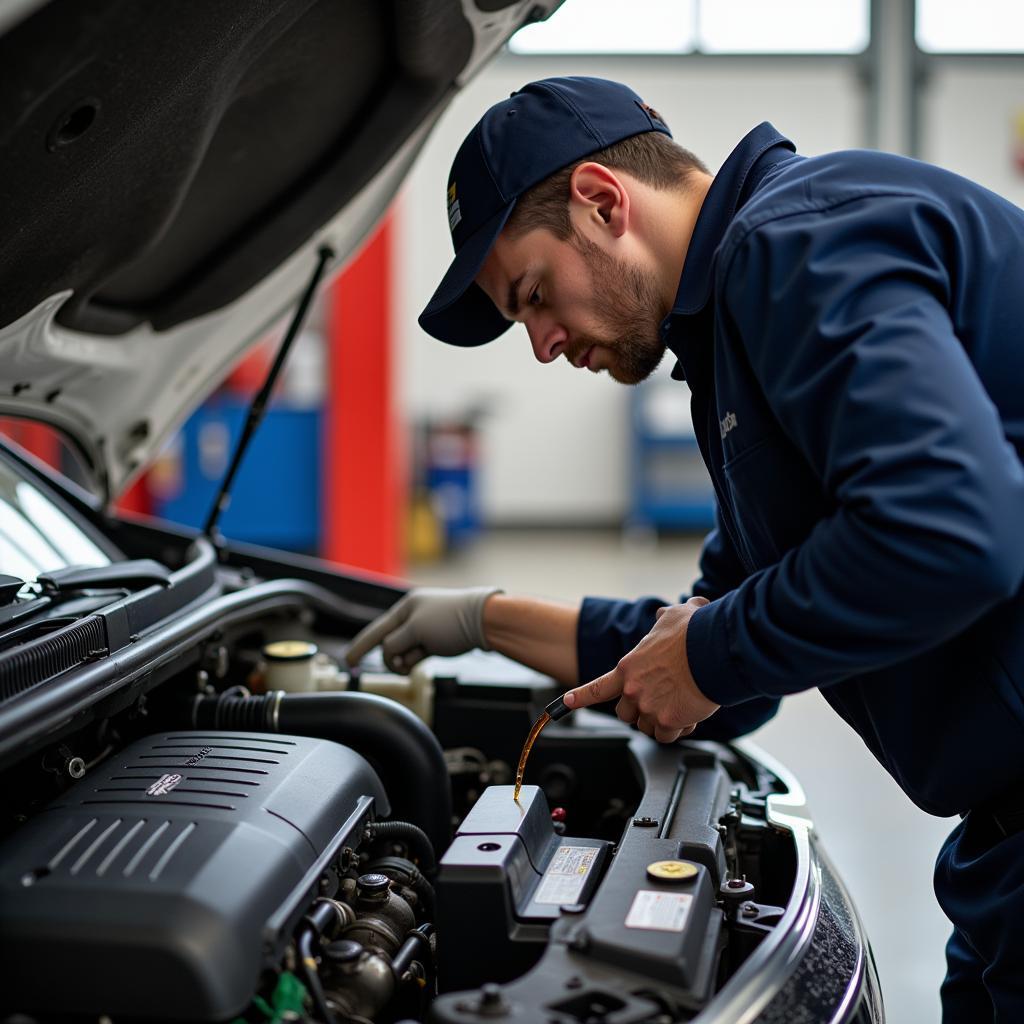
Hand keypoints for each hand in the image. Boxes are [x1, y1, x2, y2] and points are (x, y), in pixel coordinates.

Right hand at [345, 586, 501, 672]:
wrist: (487, 621)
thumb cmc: (453, 621)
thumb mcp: (416, 631)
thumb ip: (395, 643)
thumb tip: (391, 654)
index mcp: (406, 607)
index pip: (376, 630)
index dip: (361, 646)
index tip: (349, 661)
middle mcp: (414, 615)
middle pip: (390, 643)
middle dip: (393, 656)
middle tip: (404, 663)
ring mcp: (425, 628)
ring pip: (403, 651)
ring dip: (406, 659)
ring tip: (420, 657)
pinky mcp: (436, 640)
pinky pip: (417, 653)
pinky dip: (416, 659)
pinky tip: (423, 659)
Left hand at [563, 597, 718, 742]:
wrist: (714, 650)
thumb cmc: (695, 633)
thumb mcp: (673, 617)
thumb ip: (662, 619)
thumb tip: (664, 614)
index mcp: (628, 667)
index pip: (597, 688)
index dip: (580, 697)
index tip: (567, 703)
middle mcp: (633, 690)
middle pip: (625, 713)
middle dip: (640, 710)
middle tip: (659, 699)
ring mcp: (649, 707)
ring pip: (647, 727)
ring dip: (662, 720)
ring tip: (680, 702)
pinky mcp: (668, 721)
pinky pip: (667, 736)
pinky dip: (678, 729)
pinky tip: (689, 714)